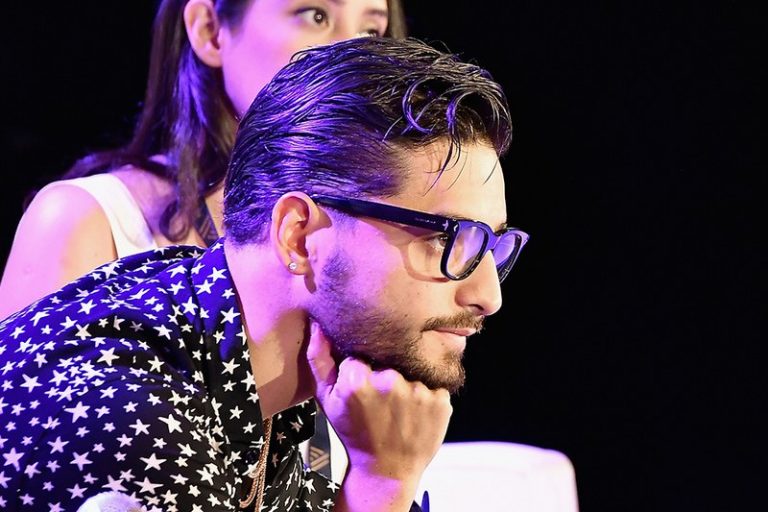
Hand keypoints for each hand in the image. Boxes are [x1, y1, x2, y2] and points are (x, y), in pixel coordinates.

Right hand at [307, 321, 451, 480]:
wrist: (386, 471)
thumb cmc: (354, 433)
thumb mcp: (327, 399)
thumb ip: (319, 360)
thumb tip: (318, 324)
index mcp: (357, 379)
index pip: (363, 354)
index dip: (363, 370)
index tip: (363, 389)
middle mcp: (389, 381)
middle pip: (389, 359)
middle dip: (386, 374)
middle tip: (384, 399)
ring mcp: (417, 391)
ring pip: (412, 370)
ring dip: (408, 383)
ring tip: (401, 407)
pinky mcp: (440, 401)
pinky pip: (434, 383)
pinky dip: (428, 394)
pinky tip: (417, 412)